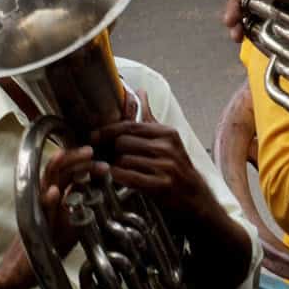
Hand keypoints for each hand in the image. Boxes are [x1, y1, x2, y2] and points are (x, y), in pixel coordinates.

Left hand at [89, 93, 215, 222]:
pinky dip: (118, 175)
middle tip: (106, 155)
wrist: (195, 197)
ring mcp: (165, 166)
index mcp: (167, 133)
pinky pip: (129, 176)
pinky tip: (115, 176)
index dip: (108, 130)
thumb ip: (149, 117)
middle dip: (112, 150)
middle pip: (123, 143)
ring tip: (114, 168)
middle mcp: (166, 147)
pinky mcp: (161, 185)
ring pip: (124, 160)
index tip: (94, 135)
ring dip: (115, 165)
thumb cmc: (177, 167)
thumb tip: (140, 91)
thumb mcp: (167, 139)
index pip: (130, 126)